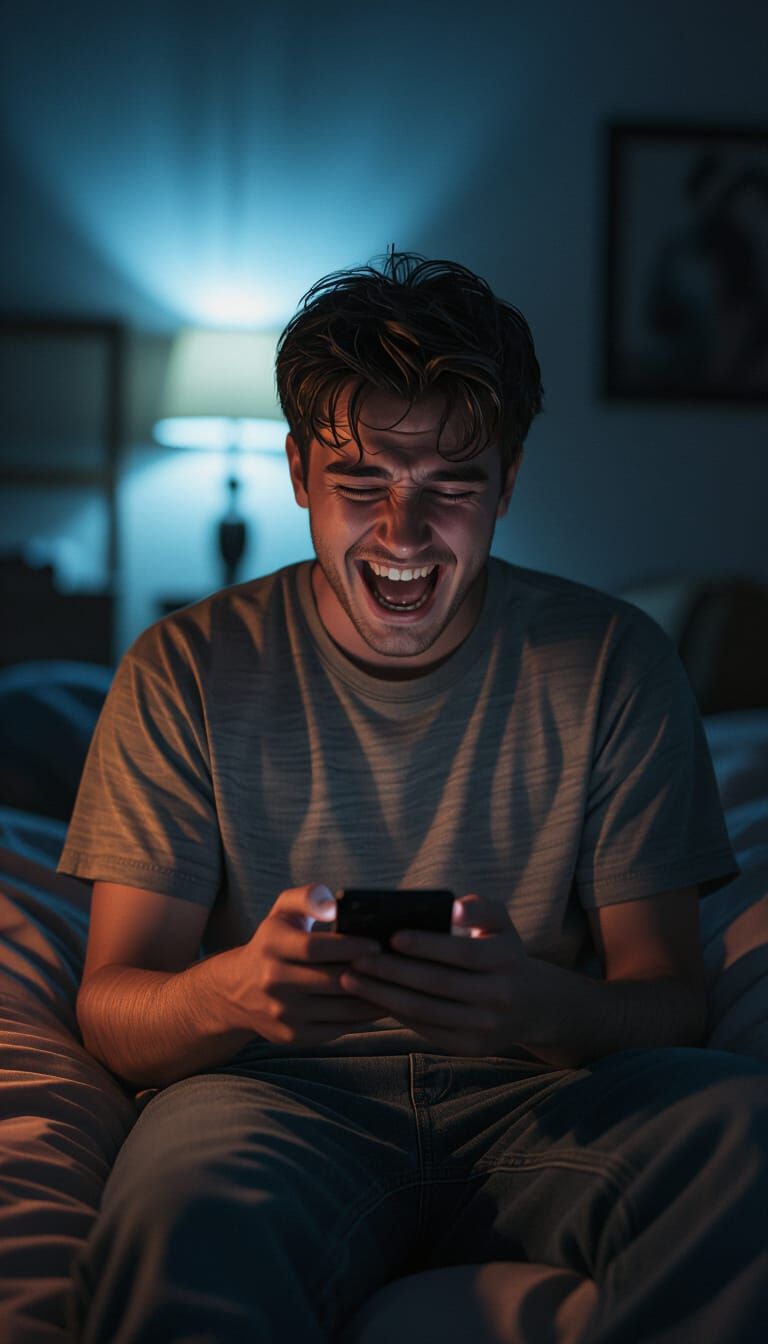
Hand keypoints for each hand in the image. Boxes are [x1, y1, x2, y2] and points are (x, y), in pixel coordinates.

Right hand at [230, 884, 386, 1046]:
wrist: (237, 990)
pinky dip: (362, 1018)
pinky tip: (378, 1004)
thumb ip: (308, 897)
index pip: (315, 948)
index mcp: (271, 946)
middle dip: (369, 973)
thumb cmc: (273, 942)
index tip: (378, 944)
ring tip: (396, 985)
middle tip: (397, 965)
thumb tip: (333, 905)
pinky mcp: (293, 1036)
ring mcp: (282, 1013)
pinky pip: (338, 1029)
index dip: (350, 946)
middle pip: (333, 981)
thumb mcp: (283, 911)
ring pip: (340, 1009)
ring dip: (373, 998)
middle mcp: (273, 982)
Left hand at [339, 893, 533, 1055]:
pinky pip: (425, 1028)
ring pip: (425, 1010)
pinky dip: (395, 1012)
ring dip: (383, 995)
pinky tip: (372, 997)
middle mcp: (499, 995)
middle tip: (357, 958)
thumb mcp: (500, 924)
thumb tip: (453, 907)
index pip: (461, 952)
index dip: (426, 945)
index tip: (392, 936)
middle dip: (392, 970)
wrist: (529, 1005)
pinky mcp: (470, 1046)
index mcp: (507, 959)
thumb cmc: (500, 952)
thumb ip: (479, 907)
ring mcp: (485, 1025)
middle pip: (437, 983)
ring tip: (352, 978)